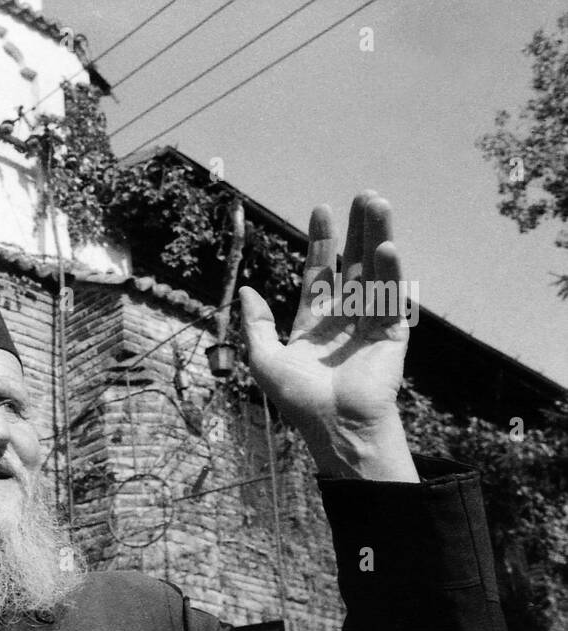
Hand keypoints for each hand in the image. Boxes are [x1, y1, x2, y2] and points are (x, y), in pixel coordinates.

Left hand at [240, 191, 418, 481]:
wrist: (335, 426)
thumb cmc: (299, 400)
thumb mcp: (264, 360)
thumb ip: (256, 324)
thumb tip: (245, 289)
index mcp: (314, 323)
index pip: (320, 273)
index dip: (321, 242)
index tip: (321, 209)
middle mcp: (344, 319)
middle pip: (352, 264)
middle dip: (356, 230)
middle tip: (362, 195)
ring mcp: (370, 324)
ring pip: (374, 271)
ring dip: (377, 237)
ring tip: (377, 203)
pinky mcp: (392, 334)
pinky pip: (391, 296)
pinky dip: (390, 271)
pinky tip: (387, 245)